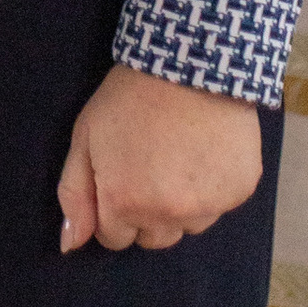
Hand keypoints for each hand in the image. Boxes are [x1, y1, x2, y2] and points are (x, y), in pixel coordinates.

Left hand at [59, 61, 263, 253]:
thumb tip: (69, 245)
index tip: (122, 174)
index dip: (114, 205)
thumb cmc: (130, 97)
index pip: (114, 238)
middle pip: (153, 238)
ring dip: (182, 205)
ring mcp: (208, 207)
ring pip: (188, 226)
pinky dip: (213, 187)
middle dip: (147, 212)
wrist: (189, 61)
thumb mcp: (85, 137)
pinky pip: (220, 206)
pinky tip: (206, 151)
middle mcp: (167, 216)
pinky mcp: (239, 191)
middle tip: (151, 165)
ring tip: (180, 157)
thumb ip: (74, 195)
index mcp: (124, 205)